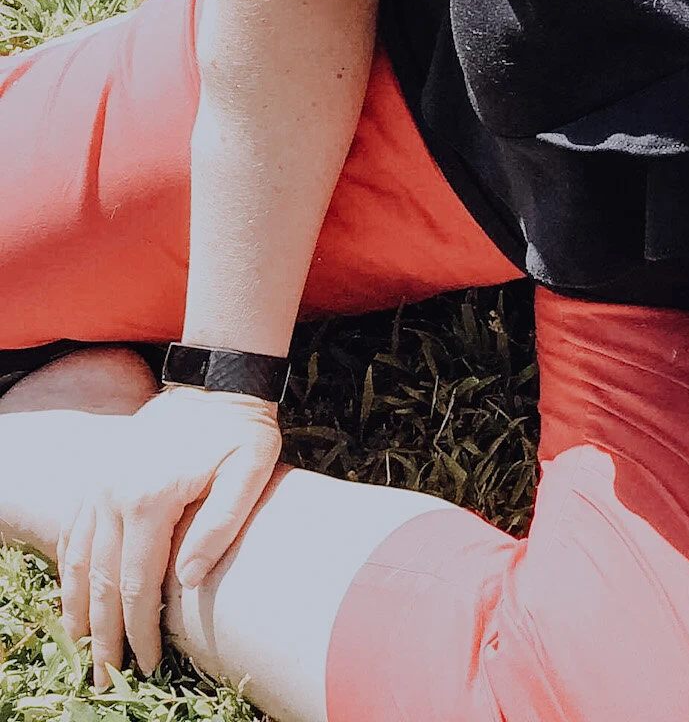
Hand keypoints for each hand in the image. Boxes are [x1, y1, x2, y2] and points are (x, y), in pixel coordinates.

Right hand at [58, 384, 281, 688]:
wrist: (216, 381)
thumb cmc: (240, 430)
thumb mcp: (250, 469)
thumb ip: (221, 524)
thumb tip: (188, 580)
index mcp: (149, 497)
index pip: (136, 582)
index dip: (140, 628)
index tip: (148, 662)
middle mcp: (112, 493)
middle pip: (100, 581)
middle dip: (104, 635)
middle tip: (107, 677)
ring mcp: (99, 484)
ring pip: (77, 560)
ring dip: (78, 609)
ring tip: (84, 649)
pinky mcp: (97, 477)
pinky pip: (73, 531)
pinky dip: (68, 569)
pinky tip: (73, 596)